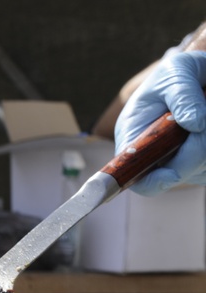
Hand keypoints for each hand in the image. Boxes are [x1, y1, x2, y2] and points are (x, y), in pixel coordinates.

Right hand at [115, 50, 205, 194]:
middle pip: (176, 174)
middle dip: (196, 151)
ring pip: (199, 171)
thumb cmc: (178, 72)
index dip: (152, 180)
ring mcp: (176, 159)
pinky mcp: (197, 159)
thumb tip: (195, 124)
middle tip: (204, 118)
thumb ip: (183, 98)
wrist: (196, 72)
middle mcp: (153, 155)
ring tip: (204, 113)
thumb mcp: (175, 75)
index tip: (173, 173)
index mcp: (133, 138)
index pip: (134, 175)